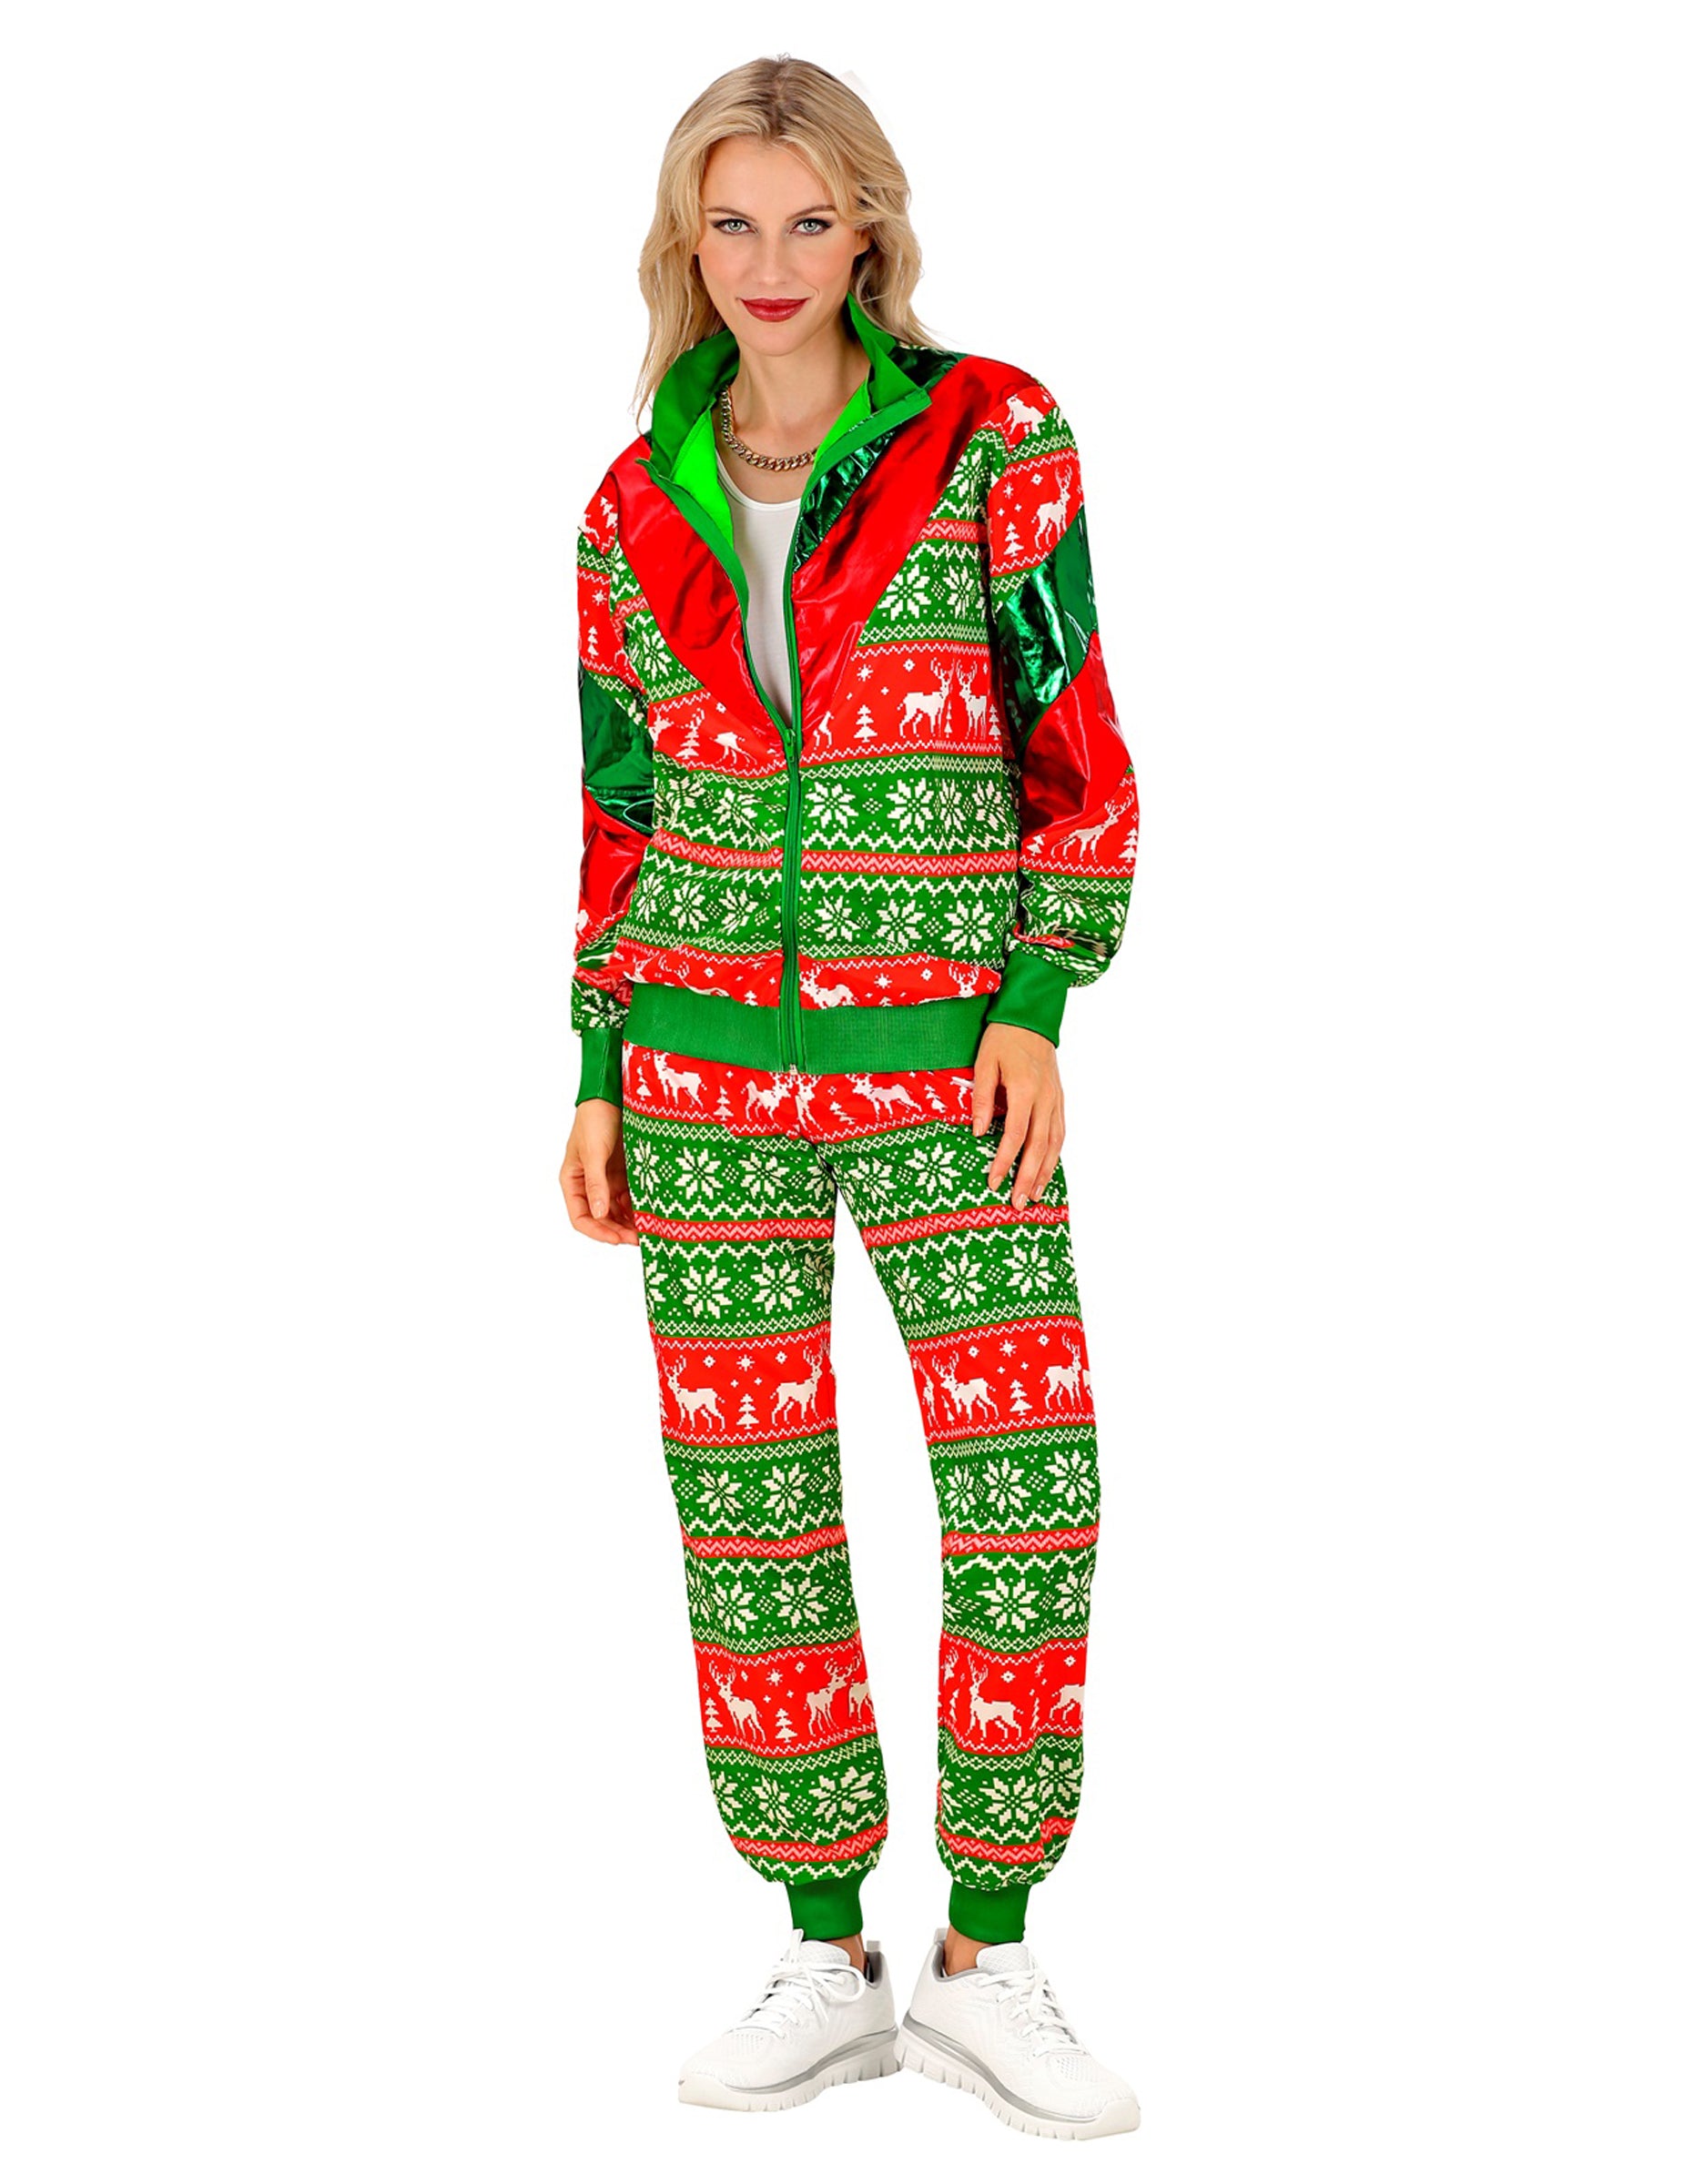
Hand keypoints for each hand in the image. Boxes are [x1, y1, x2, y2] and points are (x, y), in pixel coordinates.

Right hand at [559, 1099, 638, 1243]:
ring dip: (630, 1222)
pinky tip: (652, 1214)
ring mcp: (608, 1180)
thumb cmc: (595, 1119)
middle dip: (618, 1231)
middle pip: (602, 1219)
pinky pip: (632, 1197)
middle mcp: (590, 1185)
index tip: (617, 1239)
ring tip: (649, 1230)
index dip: (598, 1232)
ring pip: (618, 1211)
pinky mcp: (625, 1174)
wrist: (614, 1094)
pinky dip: (640, 1207)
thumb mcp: (594, 1152)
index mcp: (573, 1181)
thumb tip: (599, 1213)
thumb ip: (596, 1184)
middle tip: (639, 1239)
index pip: (581, 1217)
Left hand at [970, 1023, 1064, 1206]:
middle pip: (1039, 1146)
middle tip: (1019, 1202)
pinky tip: (1048, 1168)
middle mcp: (1045, 1098)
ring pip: (1055, 1142)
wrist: (1031, 1016)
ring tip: (1037, 1194)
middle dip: (1029, 1177)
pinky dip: (1055, 1154)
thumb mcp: (983, 1063)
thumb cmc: (1003, 1037)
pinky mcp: (1059, 1098)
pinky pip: (1061, 1131)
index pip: (1015, 1135)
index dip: (1004, 1161)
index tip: (993, 1182)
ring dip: (1046, 1171)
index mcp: (1025, 1090)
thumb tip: (978, 1132)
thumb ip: (982, 1098)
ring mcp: (1056, 1099)